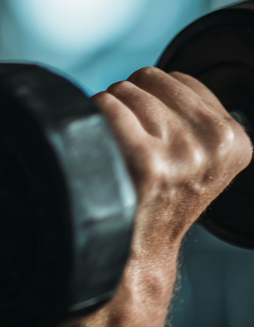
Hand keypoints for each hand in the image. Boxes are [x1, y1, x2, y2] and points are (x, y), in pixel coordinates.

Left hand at [93, 67, 251, 265]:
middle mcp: (214, 144)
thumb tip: (160, 79)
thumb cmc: (161, 191)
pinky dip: (93, 119)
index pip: (177, 78)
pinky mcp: (146, 161)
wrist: (142, 248)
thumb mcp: (201, 153)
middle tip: (134, 142)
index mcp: (234, 140)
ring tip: (121, 150)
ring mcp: (182, 153)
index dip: (156, 100)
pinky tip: (105, 150)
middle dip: (132, 101)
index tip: (157, 136)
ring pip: (122, 90)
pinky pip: (105, 106)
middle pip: (148, 78)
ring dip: (111, 112)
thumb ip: (192, 113)